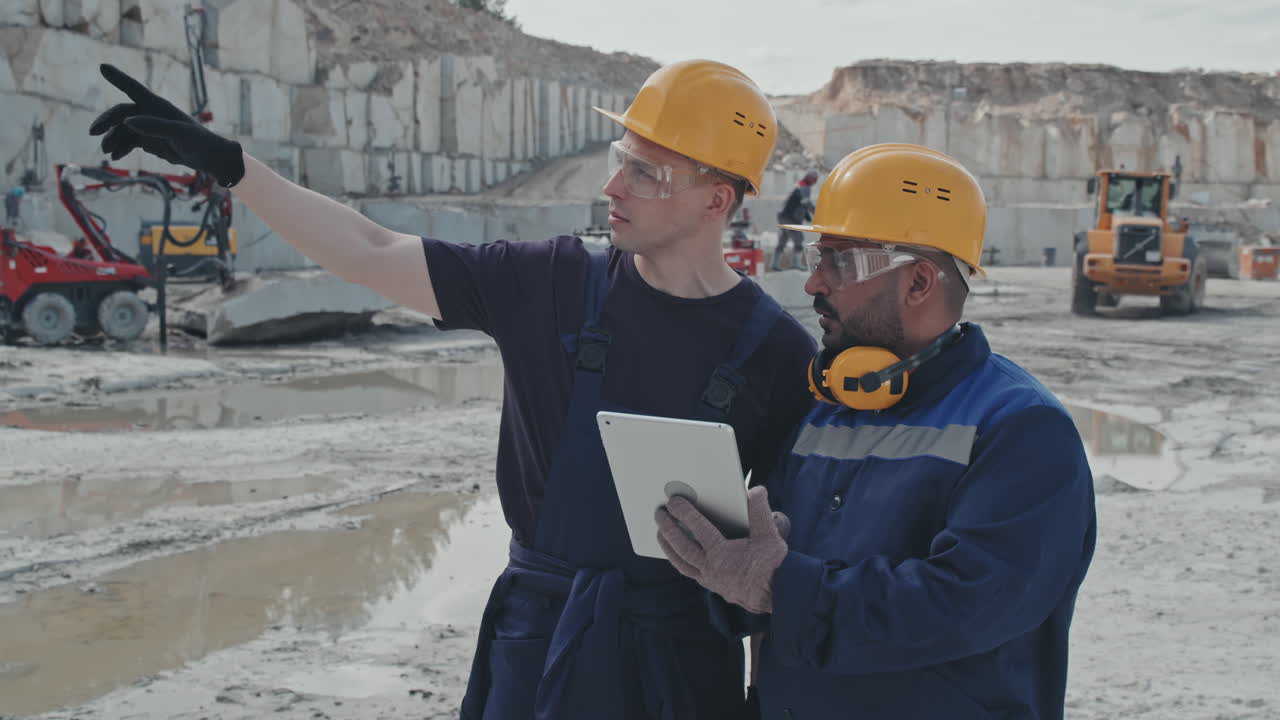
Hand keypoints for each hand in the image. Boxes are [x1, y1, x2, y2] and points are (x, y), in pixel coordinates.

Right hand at [89, 64, 244, 186]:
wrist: (208, 158)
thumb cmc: (198, 142)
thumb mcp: (178, 133)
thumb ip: (154, 126)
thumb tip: (127, 121)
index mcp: (157, 106)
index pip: (134, 89)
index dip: (118, 78)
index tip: (102, 66)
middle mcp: (149, 113)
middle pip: (120, 113)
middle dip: (106, 121)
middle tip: (93, 132)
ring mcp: (147, 127)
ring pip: (122, 130)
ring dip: (112, 139)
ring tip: (108, 152)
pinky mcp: (147, 140)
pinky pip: (127, 142)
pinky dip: (120, 148)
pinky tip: (116, 156)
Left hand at [655, 486, 788, 613]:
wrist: (780, 595)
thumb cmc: (775, 566)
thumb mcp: (770, 534)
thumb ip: (760, 511)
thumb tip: (755, 491)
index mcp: (722, 554)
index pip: (698, 529)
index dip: (685, 513)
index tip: (674, 501)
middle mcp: (711, 568)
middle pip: (682, 546)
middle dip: (668, 528)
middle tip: (658, 513)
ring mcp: (710, 580)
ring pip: (682, 563)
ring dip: (668, 547)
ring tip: (660, 534)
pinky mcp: (714, 587)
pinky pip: (690, 572)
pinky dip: (681, 561)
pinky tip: (678, 554)